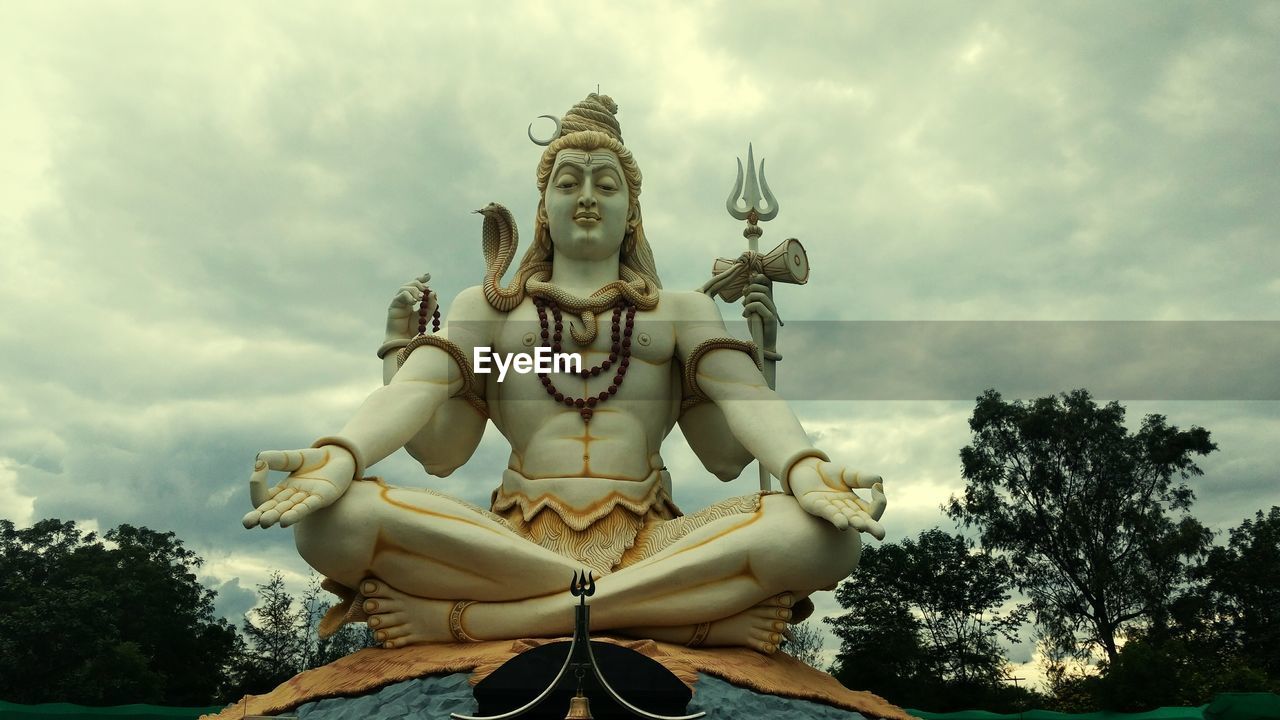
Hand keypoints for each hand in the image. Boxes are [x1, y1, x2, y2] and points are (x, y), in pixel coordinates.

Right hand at [241, 447, 355, 528]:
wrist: (339, 457)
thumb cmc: (315, 460)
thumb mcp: (292, 457)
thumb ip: (276, 459)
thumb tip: (258, 460)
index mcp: (283, 490)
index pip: (264, 497)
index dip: (257, 486)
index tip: (258, 469)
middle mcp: (293, 498)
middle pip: (273, 509)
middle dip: (260, 515)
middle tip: (247, 523)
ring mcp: (307, 499)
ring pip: (289, 510)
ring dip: (277, 516)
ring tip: (264, 523)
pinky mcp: (323, 497)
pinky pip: (307, 507)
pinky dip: (296, 513)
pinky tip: (284, 521)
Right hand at [386, 272, 435, 339]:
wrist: (404, 339)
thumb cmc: (414, 329)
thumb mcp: (427, 316)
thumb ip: (431, 305)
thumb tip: (433, 292)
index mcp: (413, 299)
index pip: (416, 285)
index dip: (422, 279)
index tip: (428, 276)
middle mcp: (405, 298)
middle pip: (410, 284)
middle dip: (419, 284)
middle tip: (425, 290)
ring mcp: (398, 301)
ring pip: (405, 287)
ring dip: (414, 290)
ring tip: (420, 299)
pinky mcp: (393, 305)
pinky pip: (400, 295)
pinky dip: (408, 296)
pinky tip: (413, 302)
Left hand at [742, 273, 778, 355]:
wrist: (763, 344)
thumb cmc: (756, 327)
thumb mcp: (750, 310)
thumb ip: (749, 299)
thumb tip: (745, 286)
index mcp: (767, 300)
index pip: (767, 281)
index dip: (757, 279)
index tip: (746, 287)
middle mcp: (772, 303)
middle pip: (763, 287)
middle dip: (750, 291)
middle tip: (744, 302)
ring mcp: (772, 310)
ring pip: (761, 295)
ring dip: (749, 300)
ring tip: (745, 309)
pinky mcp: (770, 318)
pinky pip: (759, 306)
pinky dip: (748, 308)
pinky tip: (745, 316)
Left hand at [788, 457, 886, 538]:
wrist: (806, 467)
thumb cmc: (828, 473)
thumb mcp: (849, 473)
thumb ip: (862, 478)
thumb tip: (879, 481)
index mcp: (854, 503)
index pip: (871, 510)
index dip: (878, 502)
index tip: (877, 487)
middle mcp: (844, 510)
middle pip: (861, 520)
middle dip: (871, 526)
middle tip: (880, 534)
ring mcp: (830, 509)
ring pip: (845, 518)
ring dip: (853, 522)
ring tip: (862, 527)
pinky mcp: (814, 505)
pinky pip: (827, 513)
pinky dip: (835, 518)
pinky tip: (843, 524)